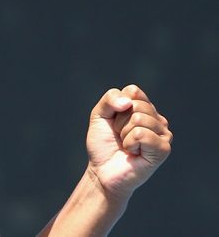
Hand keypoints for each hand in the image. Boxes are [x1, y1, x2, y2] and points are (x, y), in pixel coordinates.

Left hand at [86, 85, 171, 200]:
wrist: (102, 171)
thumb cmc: (103, 143)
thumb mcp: (99, 115)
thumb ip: (110, 99)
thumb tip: (128, 102)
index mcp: (145, 108)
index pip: (133, 91)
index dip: (116, 106)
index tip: (114, 122)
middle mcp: (158, 119)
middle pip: (135, 105)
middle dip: (119, 121)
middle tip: (120, 137)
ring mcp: (164, 134)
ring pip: (138, 118)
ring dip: (124, 134)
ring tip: (126, 145)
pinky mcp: (164, 149)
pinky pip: (142, 134)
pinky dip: (130, 143)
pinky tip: (133, 153)